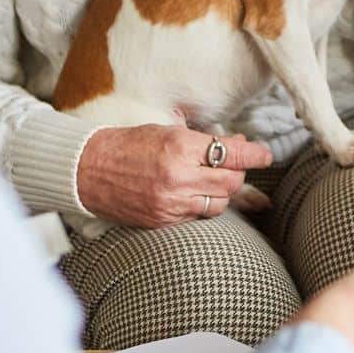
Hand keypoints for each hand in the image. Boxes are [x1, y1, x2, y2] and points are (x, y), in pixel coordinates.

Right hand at [75, 126, 272, 227]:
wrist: (88, 170)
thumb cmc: (127, 145)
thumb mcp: (166, 131)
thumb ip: (203, 141)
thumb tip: (238, 144)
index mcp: (179, 147)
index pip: (231, 152)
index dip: (254, 154)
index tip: (265, 155)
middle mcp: (178, 177)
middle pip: (232, 181)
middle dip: (238, 172)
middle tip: (233, 164)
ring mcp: (171, 203)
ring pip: (219, 203)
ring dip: (222, 192)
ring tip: (211, 179)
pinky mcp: (163, 221)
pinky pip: (198, 216)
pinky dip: (202, 205)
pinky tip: (193, 194)